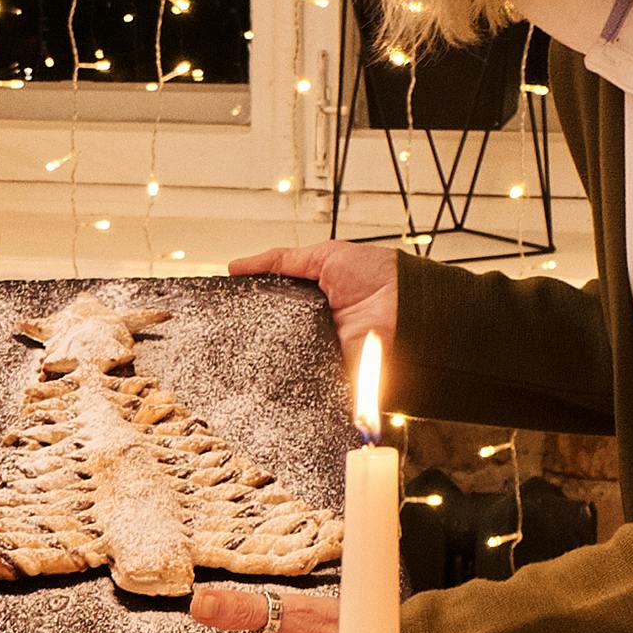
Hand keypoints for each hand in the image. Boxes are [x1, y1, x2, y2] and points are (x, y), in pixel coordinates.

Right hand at [234, 242, 399, 361]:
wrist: (406, 302)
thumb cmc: (378, 274)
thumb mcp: (323, 256)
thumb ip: (280, 260)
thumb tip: (237, 266)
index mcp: (310, 300)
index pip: (272, 306)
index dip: (250, 305)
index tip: (225, 303)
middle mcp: (313, 327)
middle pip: (272, 333)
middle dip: (253, 332)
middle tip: (227, 327)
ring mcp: (319, 351)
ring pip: (282, 356)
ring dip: (268, 352)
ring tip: (243, 347)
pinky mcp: (328, 372)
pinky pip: (302, 377)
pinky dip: (289, 373)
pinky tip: (272, 364)